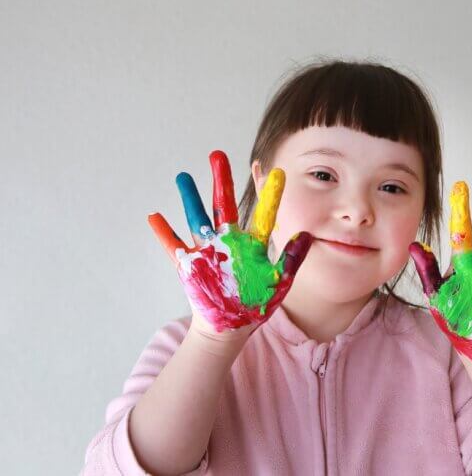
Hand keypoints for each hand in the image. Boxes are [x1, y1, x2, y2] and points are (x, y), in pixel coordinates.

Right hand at [148, 150, 312, 335]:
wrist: (230, 326)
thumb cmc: (255, 304)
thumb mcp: (279, 282)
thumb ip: (292, 259)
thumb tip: (306, 234)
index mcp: (252, 244)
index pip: (263, 215)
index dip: (269, 195)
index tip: (277, 171)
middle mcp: (228, 240)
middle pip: (224, 205)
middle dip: (221, 180)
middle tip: (218, 155)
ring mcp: (207, 250)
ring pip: (197, 218)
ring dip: (189, 198)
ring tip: (183, 176)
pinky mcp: (189, 265)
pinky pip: (173, 247)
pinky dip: (164, 233)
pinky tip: (155, 217)